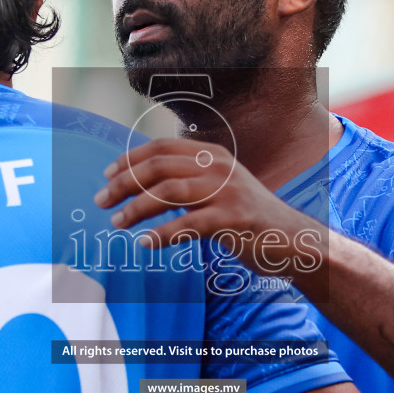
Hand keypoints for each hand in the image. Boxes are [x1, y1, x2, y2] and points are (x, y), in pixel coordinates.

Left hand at [95, 138, 325, 278]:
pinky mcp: (235, 218)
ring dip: (137, 208)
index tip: (106, 176)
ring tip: (117, 224)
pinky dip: (164, 234)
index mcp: (213, 155)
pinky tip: (146, 243)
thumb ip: (188, 180)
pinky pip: (190, 224)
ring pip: (169, 192)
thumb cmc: (246, 218)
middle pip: (159, 167)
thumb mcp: (218, 188)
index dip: (129, 160)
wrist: (292, 239)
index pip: (161, 149)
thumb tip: (142, 182)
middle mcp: (219, 167)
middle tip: (102, 202)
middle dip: (124, 184)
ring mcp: (228, 191)